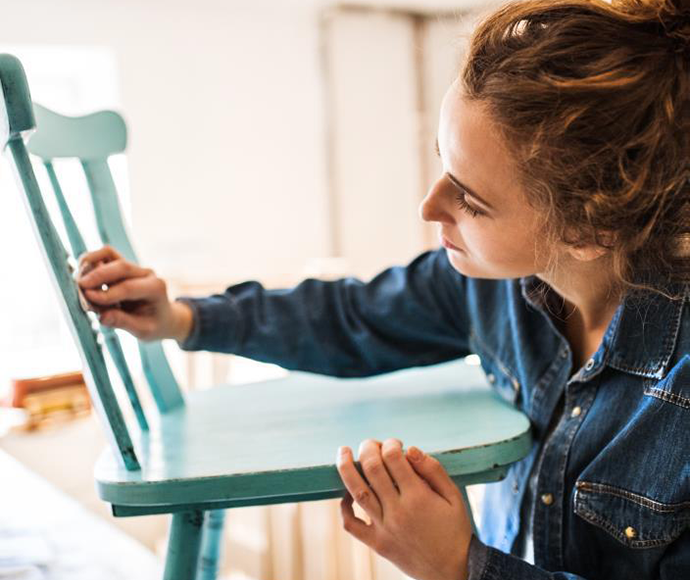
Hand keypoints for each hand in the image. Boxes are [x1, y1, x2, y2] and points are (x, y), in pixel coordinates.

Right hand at [76, 245, 192, 341]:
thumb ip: (123, 322)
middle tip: (79, 288)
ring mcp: (134, 267)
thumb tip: (102, 317)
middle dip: (97, 276)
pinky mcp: (122, 265)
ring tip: (79, 281)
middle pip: (120, 266)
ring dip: (91, 264)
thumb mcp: (143, 330)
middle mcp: (146, 273)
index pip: (129, 287)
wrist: (162, 316)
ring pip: (109, 254)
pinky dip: (90, 262)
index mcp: (156, 288)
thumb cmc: (153, 324)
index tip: (88, 299)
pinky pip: (104, 255)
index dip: (106, 293)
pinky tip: (82, 276)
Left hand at [336, 438, 471, 579]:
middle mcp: (398, 511)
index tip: (395, 444)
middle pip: (373, 470)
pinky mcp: (377, 544)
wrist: (454, 571)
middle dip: (368, 449)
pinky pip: (352, 525)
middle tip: (370, 443)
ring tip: (343, 451)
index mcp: (418, 497)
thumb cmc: (455, 530)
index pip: (394, 459)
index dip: (390, 444)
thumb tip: (410, 449)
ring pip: (358, 492)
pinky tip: (347, 494)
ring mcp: (384, 529)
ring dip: (346, 468)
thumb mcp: (454, 496)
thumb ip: (433, 470)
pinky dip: (344, 507)